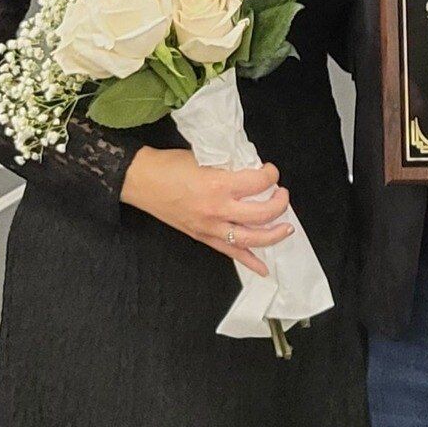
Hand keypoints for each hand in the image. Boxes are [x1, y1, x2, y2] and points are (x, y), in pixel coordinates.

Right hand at [120, 148, 292, 276]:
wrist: (141, 181)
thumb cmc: (170, 165)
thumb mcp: (205, 157)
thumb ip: (229, 167)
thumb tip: (252, 172)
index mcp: (219, 184)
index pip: (259, 182)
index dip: (271, 175)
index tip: (271, 172)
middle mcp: (218, 209)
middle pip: (262, 214)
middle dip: (280, 204)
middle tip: (282, 195)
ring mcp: (210, 227)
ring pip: (251, 238)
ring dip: (273, 235)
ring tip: (286, 228)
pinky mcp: (202, 237)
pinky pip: (230, 252)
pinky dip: (249, 261)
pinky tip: (263, 268)